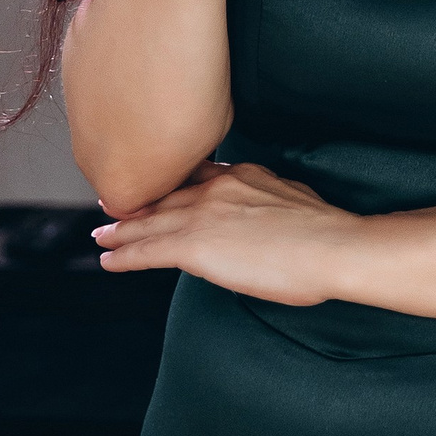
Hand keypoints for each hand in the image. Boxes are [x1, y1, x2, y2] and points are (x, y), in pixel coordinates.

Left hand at [93, 161, 359, 306]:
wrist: (332, 246)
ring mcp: (203, 215)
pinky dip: (124, 256)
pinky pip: (147, 251)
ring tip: (102, 236)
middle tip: (113, 207)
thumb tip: (267, 214)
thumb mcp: (295, 198)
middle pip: (167, 197)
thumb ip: (270, 200)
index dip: (172, 184)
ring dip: (121, 231)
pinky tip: (109, 260)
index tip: (158, 186)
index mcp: (243, 175)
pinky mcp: (194, 246)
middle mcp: (217, 188)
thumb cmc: (326, 232)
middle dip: (139, 204)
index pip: (198, 177)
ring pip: (149, 223)